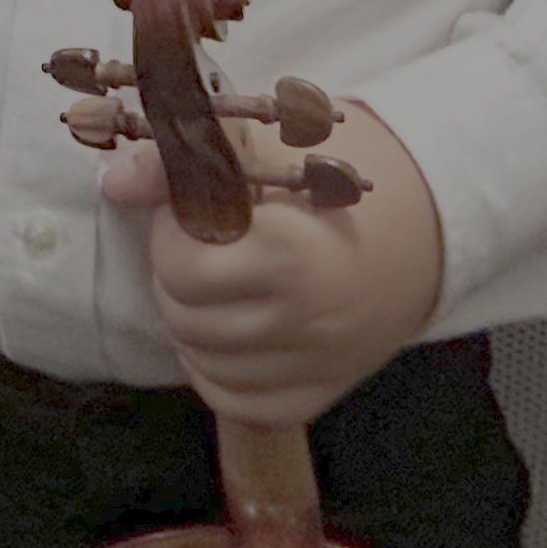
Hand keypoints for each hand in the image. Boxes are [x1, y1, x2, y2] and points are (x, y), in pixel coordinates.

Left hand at [99, 102, 445, 427]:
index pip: (180, 263)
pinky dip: (217, 369)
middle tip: (207, 244)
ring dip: (192, 319)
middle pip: (183, 314)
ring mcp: (315, 364)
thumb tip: (115, 180)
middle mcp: (305, 319)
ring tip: (221, 281)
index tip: (197, 209)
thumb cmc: (343, 172)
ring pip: (200, 361)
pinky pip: (236, 401)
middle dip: (177, 274)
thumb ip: (185, 163)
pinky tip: (232, 329)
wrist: (431, 222)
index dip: (173, 230)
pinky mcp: (321, 393)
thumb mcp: (268, 146)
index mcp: (291, 252)